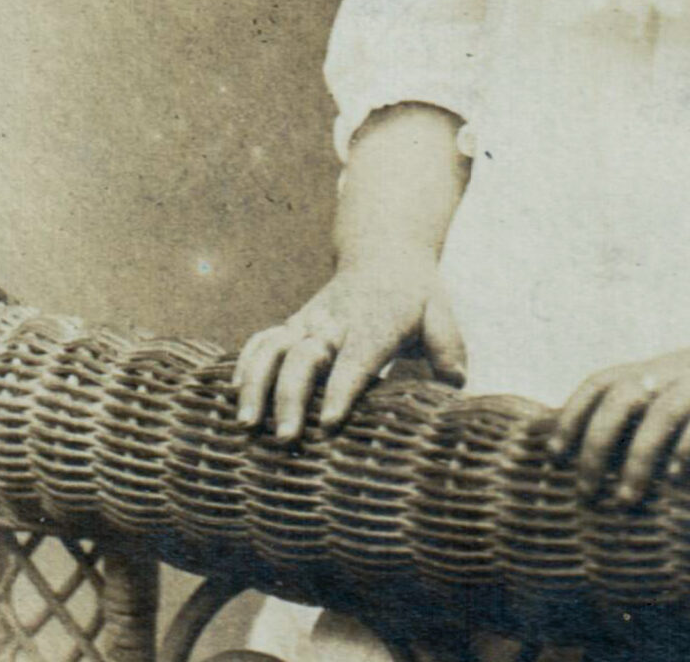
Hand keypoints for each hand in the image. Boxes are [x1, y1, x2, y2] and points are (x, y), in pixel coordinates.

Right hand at [231, 248, 466, 441]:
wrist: (384, 252)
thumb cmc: (416, 296)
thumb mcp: (439, 314)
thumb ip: (448, 349)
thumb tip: (456, 387)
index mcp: (376, 324)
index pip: (357, 359)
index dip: (342, 389)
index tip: (330, 421)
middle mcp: (336, 323)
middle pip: (305, 358)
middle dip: (292, 397)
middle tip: (286, 438)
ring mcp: (308, 323)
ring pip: (273, 348)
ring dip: (256, 383)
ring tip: (246, 424)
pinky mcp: (292, 326)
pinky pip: (262, 341)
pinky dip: (245, 364)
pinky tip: (233, 394)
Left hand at [549, 341, 689, 506]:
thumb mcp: (687, 397)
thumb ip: (651, 417)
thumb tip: (597, 466)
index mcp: (660, 371)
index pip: (602, 381)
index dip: (573, 413)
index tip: (554, 455)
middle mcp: (679, 371)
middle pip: (623, 395)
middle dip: (598, 443)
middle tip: (589, 492)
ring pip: (665, 408)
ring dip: (640, 453)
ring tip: (628, 497)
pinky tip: (679, 472)